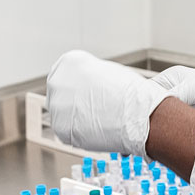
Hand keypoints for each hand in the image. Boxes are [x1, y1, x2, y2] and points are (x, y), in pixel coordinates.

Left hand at [47, 50, 167, 155]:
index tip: (88, 92)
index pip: (65, 74)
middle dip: (73, 101)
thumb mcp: (106, 71)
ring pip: (62, 113)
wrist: (138, 114)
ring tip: (98, 118)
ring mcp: (56, 105)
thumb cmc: (129, 92)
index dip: (79, 85)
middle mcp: (57, 81)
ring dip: (76, 117)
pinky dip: (79, 132)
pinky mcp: (60, 127)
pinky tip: (95, 127)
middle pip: (60, 93)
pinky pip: (67, 130)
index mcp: (69, 62)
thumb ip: (88, 76)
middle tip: (92, 108)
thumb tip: (85, 86)